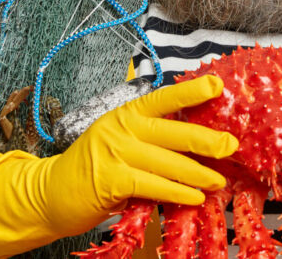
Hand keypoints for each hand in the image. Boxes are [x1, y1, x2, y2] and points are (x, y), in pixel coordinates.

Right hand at [47, 74, 237, 231]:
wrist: (51, 193)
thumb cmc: (93, 167)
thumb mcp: (120, 141)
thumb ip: (150, 139)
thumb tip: (194, 142)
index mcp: (126, 113)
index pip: (162, 98)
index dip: (190, 91)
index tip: (216, 85)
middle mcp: (121, 128)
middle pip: (172, 130)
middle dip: (206, 139)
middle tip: (230, 145)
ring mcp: (115, 153)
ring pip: (167, 162)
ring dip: (198, 173)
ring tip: (218, 180)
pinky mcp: (112, 180)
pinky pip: (154, 185)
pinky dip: (177, 192)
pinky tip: (194, 197)